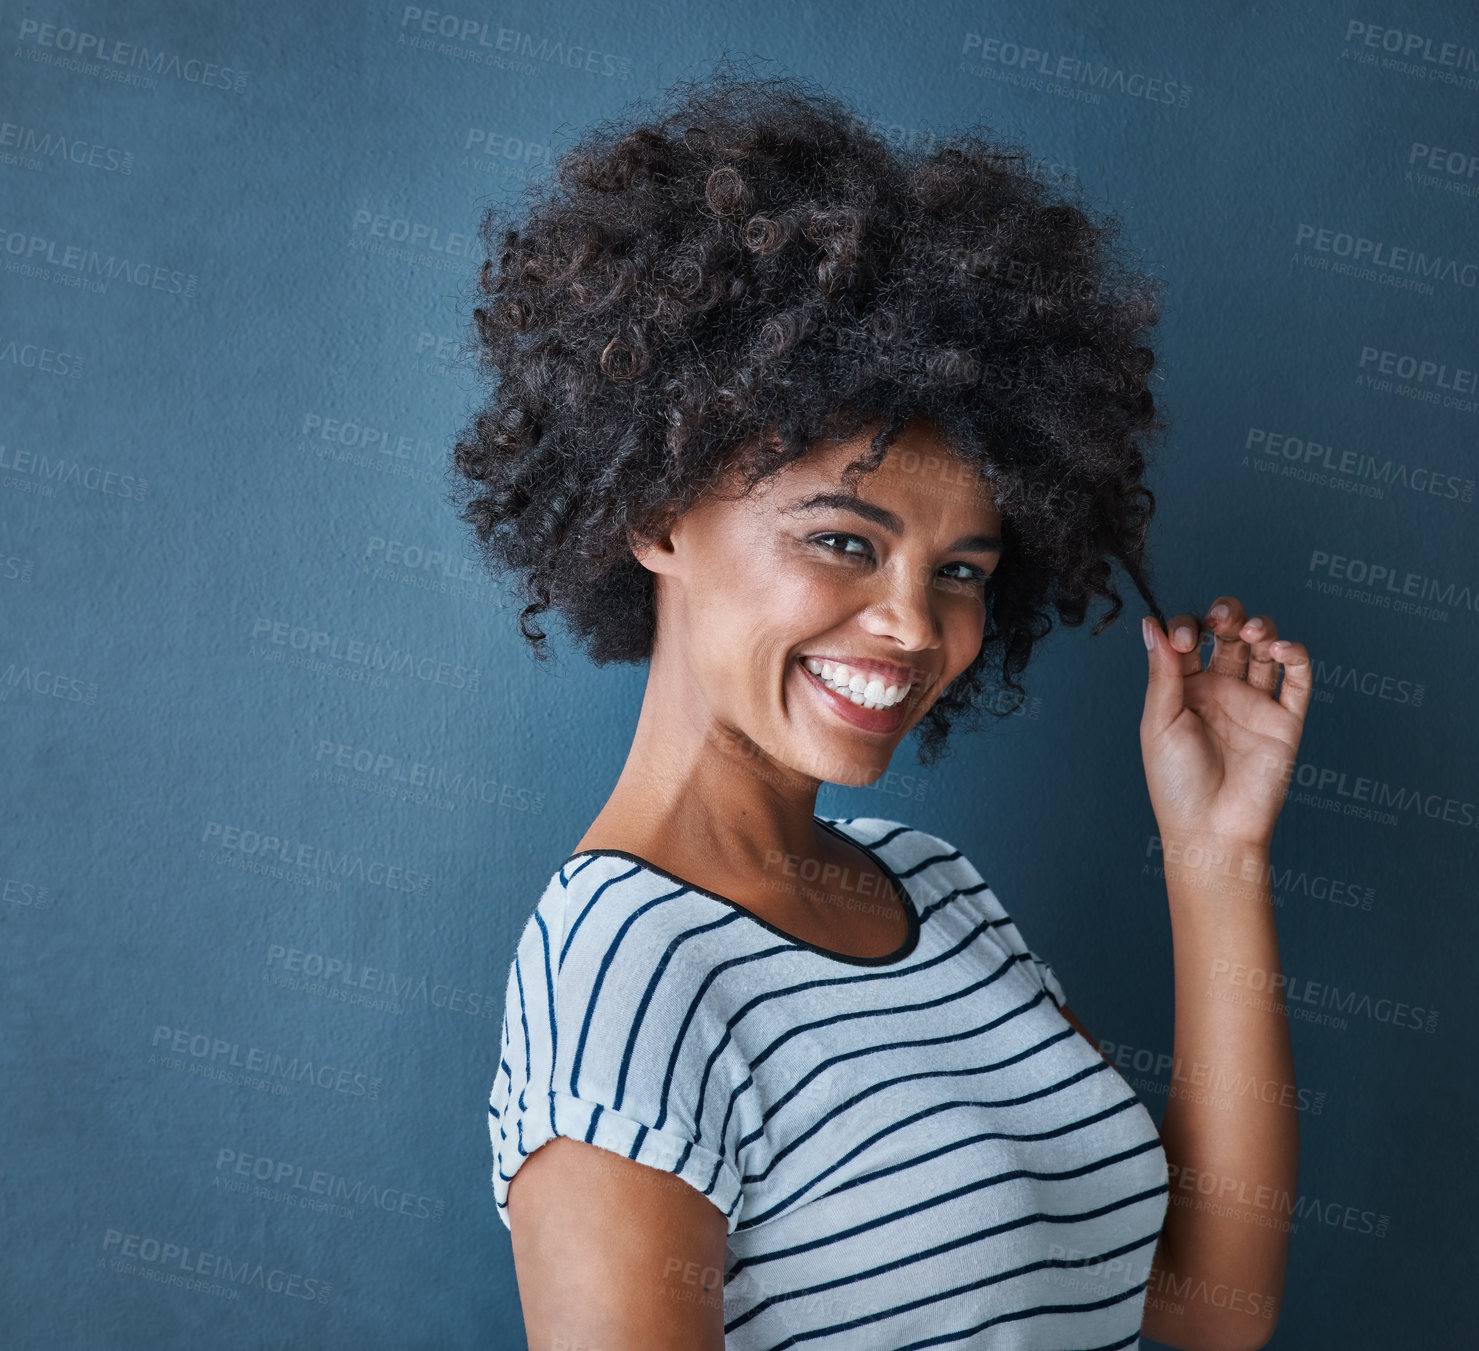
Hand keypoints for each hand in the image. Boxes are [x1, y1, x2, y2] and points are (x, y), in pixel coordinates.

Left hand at [1140, 597, 1311, 850]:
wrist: (1212, 830)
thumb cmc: (1176, 783)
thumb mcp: (1160, 722)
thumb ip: (1164, 672)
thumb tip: (1152, 624)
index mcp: (1185, 689)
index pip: (1189, 638)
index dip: (1187, 627)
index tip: (1184, 640)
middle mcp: (1221, 691)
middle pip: (1230, 634)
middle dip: (1226, 615)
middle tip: (1220, 622)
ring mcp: (1255, 704)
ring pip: (1265, 648)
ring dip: (1261, 628)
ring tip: (1251, 632)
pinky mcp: (1286, 720)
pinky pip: (1298, 680)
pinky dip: (1295, 656)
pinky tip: (1281, 649)